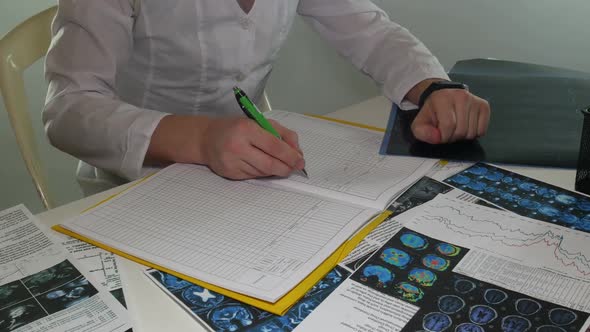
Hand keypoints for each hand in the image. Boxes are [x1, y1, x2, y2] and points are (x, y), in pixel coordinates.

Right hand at [146, 115, 304, 179]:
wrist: (206, 138)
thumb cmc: (236, 128)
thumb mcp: (259, 122)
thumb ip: (282, 133)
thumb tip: (298, 152)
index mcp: (246, 129)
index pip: (275, 146)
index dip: (291, 156)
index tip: (300, 161)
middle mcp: (237, 146)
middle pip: (270, 164)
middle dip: (286, 168)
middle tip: (294, 167)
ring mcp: (232, 162)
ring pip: (263, 172)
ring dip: (275, 170)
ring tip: (278, 164)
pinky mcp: (230, 173)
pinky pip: (254, 176)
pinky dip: (262, 173)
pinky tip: (261, 165)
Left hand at [411, 88, 490, 143]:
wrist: (443, 98)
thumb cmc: (433, 111)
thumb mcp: (420, 122)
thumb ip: (422, 132)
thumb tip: (437, 138)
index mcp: (443, 99)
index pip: (448, 126)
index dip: (443, 136)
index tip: (439, 134)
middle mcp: (461, 96)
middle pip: (461, 130)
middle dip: (452, 137)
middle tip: (448, 131)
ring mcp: (474, 100)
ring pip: (472, 132)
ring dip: (462, 136)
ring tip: (456, 128)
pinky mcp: (484, 106)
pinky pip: (482, 130)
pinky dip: (473, 133)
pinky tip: (466, 126)